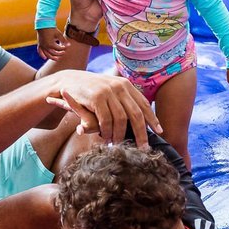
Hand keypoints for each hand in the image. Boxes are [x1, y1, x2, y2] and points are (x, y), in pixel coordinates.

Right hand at [37, 27, 68, 60]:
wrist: (43, 24)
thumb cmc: (52, 29)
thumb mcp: (59, 34)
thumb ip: (64, 41)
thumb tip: (69, 45)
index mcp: (51, 44)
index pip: (59, 49)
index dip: (63, 48)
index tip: (66, 47)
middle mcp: (46, 47)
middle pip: (53, 53)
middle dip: (59, 54)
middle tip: (63, 53)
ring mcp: (42, 46)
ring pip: (47, 54)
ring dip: (52, 57)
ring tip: (57, 59)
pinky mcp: (39, 44)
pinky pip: (40, 51)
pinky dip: (42, 55)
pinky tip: (45, 58)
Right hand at [44, 70, 161, 146]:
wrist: (69, 80)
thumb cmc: (91, 91)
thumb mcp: (110, 92)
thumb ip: (123, 102)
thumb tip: (141, 120)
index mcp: (126, 85)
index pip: (143, 104)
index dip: (152, 118)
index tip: (159, 131)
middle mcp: (119, 86)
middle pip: (136, 113)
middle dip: (141, 133)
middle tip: (143, 147)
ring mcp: (108, 91)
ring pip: (121, 119)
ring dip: (120, 135)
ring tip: (118, 144)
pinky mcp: (96, 97)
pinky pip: (106, 120)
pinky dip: (108, 132)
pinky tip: (107, 138)